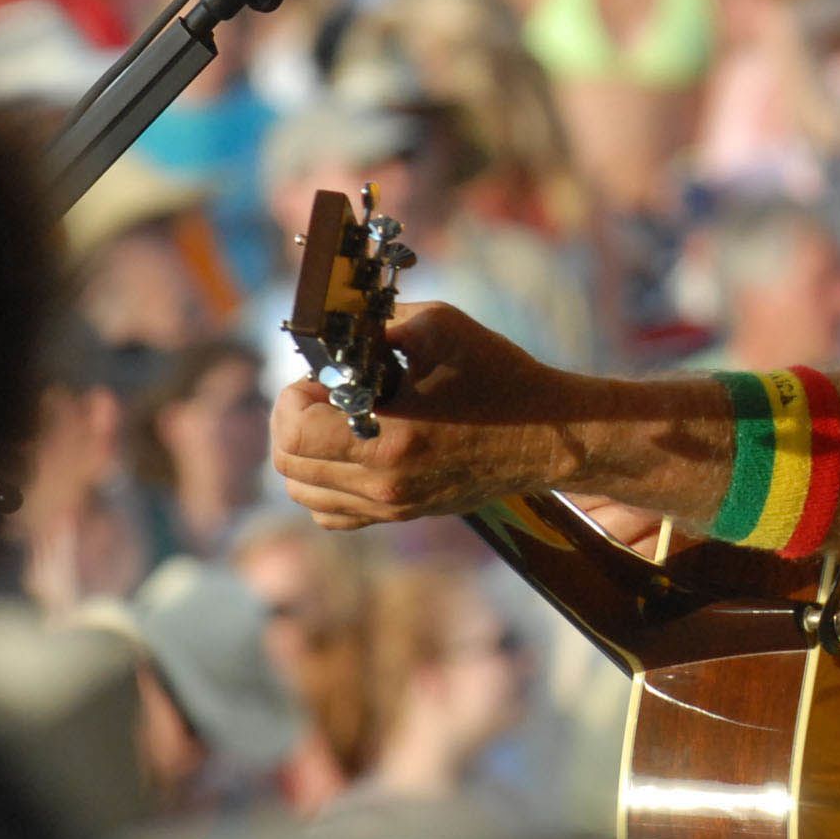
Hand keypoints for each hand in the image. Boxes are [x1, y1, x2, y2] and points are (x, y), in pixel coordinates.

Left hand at [270, 302, 581, 530]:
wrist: (550, 434)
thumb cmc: (500, 375)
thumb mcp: (440, 327)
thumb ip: (375, 324)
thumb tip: (331, 330)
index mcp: (390, 440)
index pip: (294, 435)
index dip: (291, 397)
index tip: (319, 375)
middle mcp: (385, 485)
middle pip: (289, 468)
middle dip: (291, 420)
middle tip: (322, 391)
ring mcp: (393, 507)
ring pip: (304, 494)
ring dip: (302, 453)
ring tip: (334, 418)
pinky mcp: (402, 514)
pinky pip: (332, 514)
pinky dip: (322, 484)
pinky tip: (348, 449)